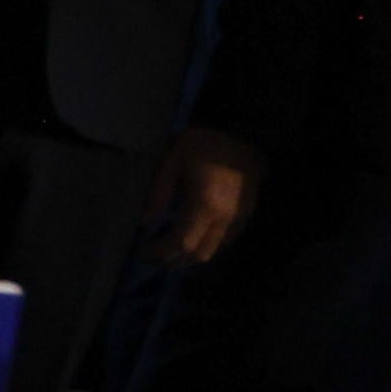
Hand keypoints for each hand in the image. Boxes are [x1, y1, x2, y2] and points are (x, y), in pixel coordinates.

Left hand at [147, 125, 258, 265]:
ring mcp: (238, 219)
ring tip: (170, 249)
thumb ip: (159, 192)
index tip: (144, 253)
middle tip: (154, 255)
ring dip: (191, 255)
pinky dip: (205, 244)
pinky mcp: (246, 214)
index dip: (162, 252)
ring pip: (214, 250)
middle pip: (199, 254)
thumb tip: (146, 222)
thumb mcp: (172, 159)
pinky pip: (224, 240)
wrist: (245, 131)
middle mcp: (224, 219)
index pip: (181, 243)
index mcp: (205, 205)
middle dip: (175, 260)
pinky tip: (191, 235)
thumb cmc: (204, 142)